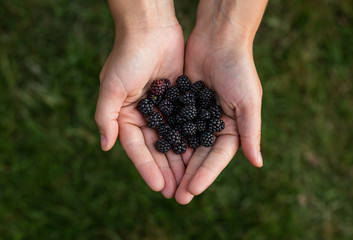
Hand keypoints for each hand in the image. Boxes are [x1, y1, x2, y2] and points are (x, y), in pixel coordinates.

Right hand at [95, 23, 186, 197]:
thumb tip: (105, 146)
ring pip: (173, 141)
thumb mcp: (111, 87)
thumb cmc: (128, 56)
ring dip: (180, 160)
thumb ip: (106, 116)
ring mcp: (163, 110)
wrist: (151, 29)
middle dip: (166, 170)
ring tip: (190, 182)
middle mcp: (144, 116)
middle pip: (156, 149)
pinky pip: (186, 125)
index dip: (147, 168)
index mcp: (126, 116)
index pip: (137, 149)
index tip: (159, 186)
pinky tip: (199, 156)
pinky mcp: (180, 100)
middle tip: (177, 193)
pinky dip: (192, 140)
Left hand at [175, 33, 262, 203]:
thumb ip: (250, 132)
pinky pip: (172, 126)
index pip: (217, 158)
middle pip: (198, 156)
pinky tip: (155, 156)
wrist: (218, 39)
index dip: (205, 175)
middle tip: (176, 197)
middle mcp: (213, 125)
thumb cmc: (238, 69)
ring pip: (183, 144)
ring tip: (164, 184)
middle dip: (188, 176)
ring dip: (174, 164)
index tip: (191, 191)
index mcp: (231, 128)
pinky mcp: (181, 104)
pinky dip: (165, 140)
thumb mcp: (248, 102)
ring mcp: (196, 116)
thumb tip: (257, 164)